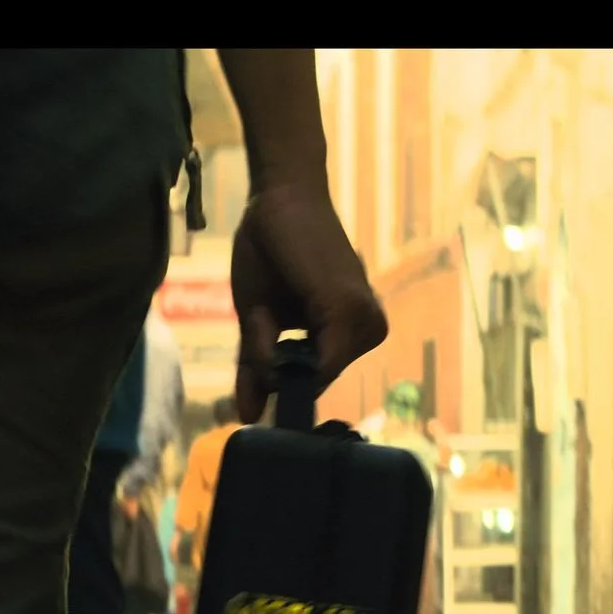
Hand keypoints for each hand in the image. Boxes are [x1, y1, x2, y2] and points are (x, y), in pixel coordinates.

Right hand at [228, 179, 387, 423]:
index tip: (256, 388)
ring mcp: (365, 321)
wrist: (277, 197)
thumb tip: (244, 416)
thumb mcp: (256, 319)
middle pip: (316, 381)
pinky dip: (290, 357)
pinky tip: (273, 320)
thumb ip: (256, 367)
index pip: (318, 380)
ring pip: (317, 376)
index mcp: (350, 332)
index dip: (286, 390)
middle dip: (283, 374)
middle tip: (258, 330)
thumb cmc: (269, 251)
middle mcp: (368, 329)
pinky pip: (320, 362)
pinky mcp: (352, 311)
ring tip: (268, 313)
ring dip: (283, 361)